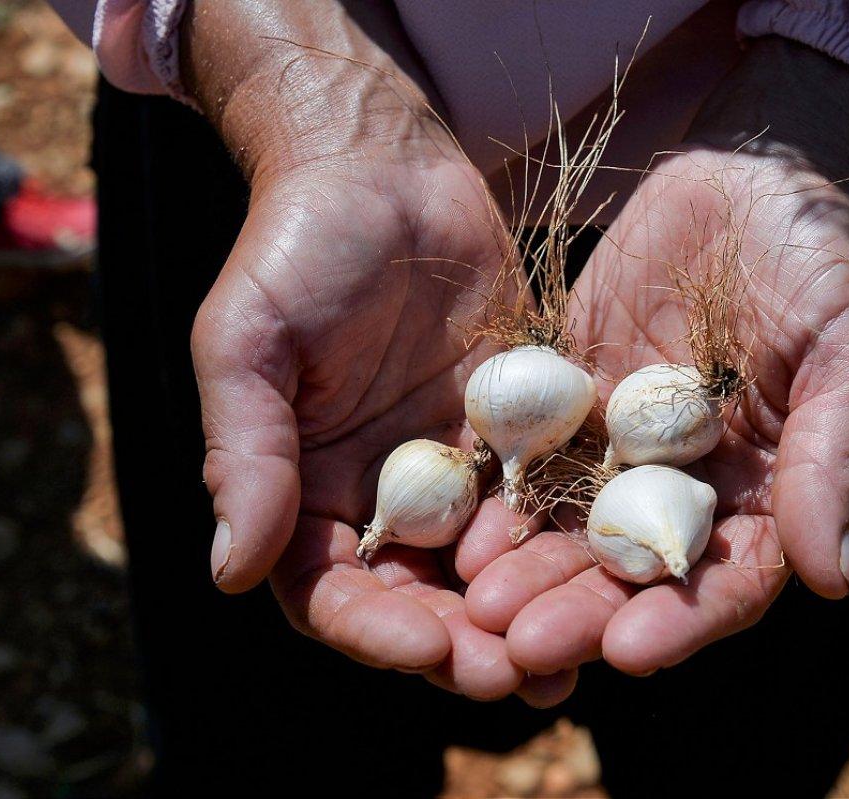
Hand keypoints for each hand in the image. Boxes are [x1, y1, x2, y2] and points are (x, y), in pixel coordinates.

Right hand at [184, 1, 572, 705]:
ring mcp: (455, 465)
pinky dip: (576, 531)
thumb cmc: (295, 245)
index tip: (431, 649)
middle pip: (423, 594)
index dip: (378, 628)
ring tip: (586, 650)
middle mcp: (383, 494)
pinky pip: (548, 490)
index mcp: (305, 491)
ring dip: (534, 607)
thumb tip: (228, 571)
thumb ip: (246, 450)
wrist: (381, 165)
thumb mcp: (248, 341)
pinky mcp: (518, 427)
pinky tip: (620, 561)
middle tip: (524, 676)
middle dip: (470, 641)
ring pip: (494, 560)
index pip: (334, 590)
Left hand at [466, 38, 848, 675]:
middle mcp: (687, 487)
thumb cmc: (825, 258)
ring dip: (526, 570)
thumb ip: (833, 456)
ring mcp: (621, 447)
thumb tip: (835, 580)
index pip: (726, 580)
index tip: (630, 651)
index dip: (682, 620)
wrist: (751, 173)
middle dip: (579, 612)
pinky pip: (528, 454)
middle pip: (632, 571)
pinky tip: (455, 524)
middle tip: (520, 647)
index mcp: (765, 492)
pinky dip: (497, 493)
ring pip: (569, 527)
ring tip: (476, 603)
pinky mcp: (570, 400)